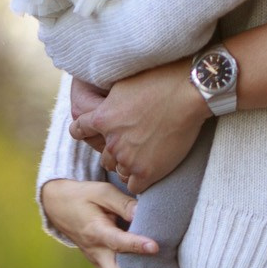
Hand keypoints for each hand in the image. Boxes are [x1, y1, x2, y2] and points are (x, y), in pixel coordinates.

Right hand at [39, 179, 168, 267]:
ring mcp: (100, 262)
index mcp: (96, 231)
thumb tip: (144, 213)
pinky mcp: (104, 266)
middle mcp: (98, 252)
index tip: (155, 247)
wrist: (60, 207)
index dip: (135, 245)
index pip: (117, 241)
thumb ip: (124, 203)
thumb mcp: (102, 192)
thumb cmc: (84, 197)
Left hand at [69, 60, 207, 193]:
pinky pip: (135, 186)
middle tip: (133, 145)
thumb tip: (103, 104)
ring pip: (120, 171)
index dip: (85, 133)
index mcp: (102, 118)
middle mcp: (111, 141)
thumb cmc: (160, 81)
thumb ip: (108, 102)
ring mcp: (129, 158)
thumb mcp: (123, 86)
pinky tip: (151, 170)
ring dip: (129, 166)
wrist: (187, 92)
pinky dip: (141, 180)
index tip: (95, 134)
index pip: (79, 131)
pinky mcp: (147, 172)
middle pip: (104, 157)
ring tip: (145, 157)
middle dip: (116, 152)